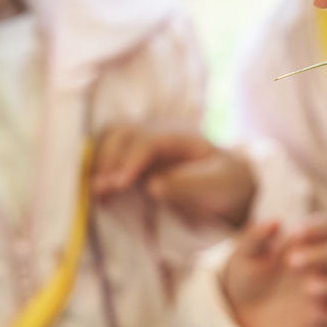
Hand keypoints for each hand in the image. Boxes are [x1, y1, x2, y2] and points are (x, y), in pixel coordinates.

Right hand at [91, 126, 255, 228]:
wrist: (229, 184)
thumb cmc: (225, 184)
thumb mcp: (215, 185)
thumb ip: (187, 185)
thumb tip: (151, 186)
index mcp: (181, 137)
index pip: (149, 141)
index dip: (131, 160)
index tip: (120, 184)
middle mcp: (159, 134)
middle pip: (124, 134)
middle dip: (109, 160)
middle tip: (102, 190)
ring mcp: (146, 144)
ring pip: (112, 141)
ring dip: (100, 163)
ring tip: (97, 192)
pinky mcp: (136, 159)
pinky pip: (111, 155)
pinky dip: (100, 169)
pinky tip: (98, 191)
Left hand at [222, 215, 326, 326]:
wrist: (243, 317)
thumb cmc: (248, 279)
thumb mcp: (243, 258)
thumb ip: (255, 238)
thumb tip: (275, 221)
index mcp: (311, 242)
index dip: (319, 228)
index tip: (294, 234)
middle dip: (324, 255)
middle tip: (292, 263)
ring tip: (309, 290)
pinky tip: (313, 316)